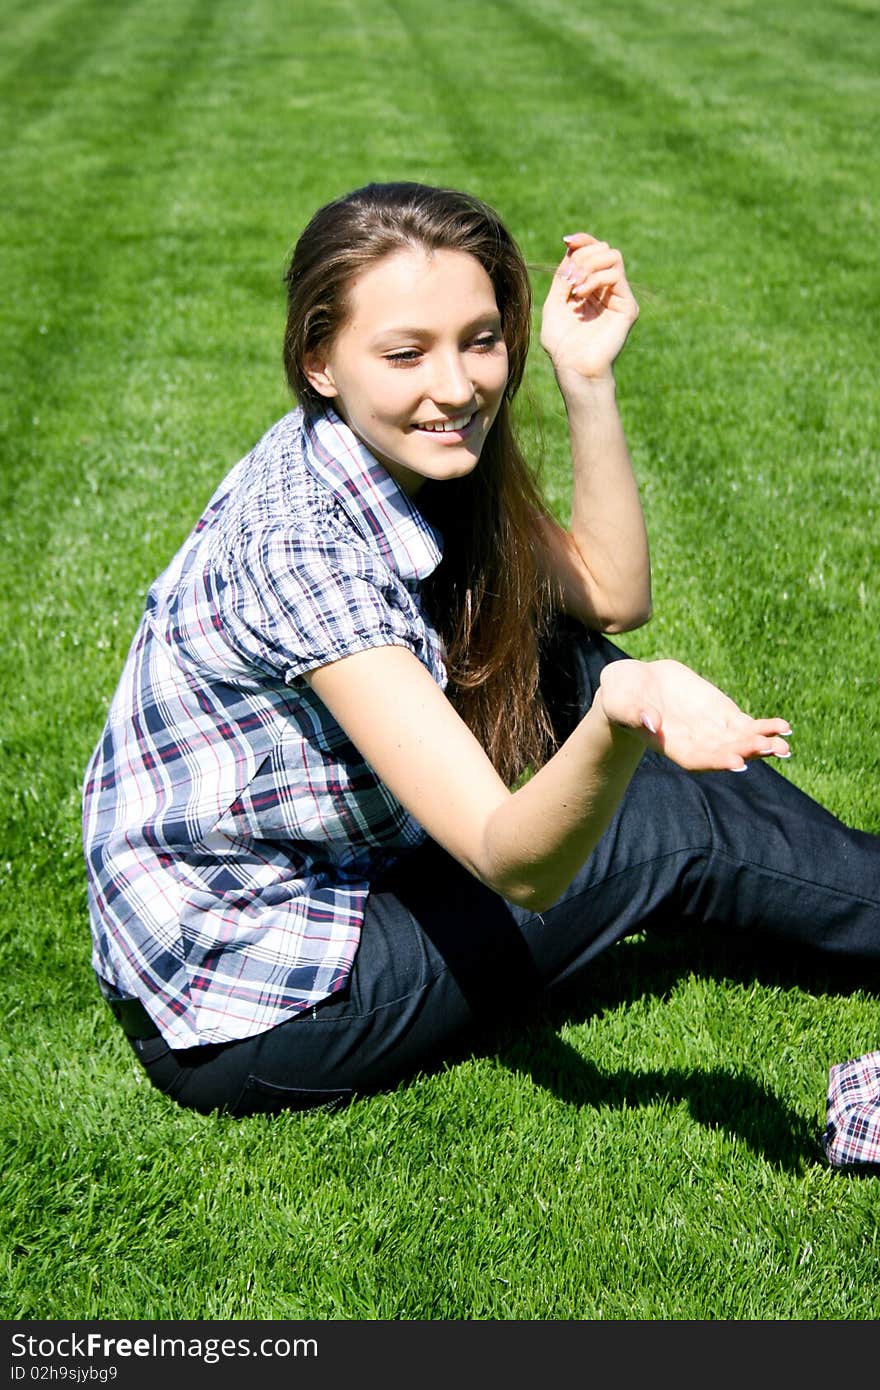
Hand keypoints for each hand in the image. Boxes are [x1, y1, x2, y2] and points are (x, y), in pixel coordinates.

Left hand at [540, 232, 638, 381]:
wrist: (573, 368)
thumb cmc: (562, 343)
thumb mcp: (554, 303)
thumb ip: (563, 277)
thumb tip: (571, 249)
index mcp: (591, 287)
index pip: (593, 252)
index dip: (582, 241)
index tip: (567, 241)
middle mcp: (607, 290)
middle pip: (604, 249)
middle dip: (583, 255)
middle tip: (569, 277)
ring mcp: (619, 297)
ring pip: (613, 256)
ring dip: (589, 265)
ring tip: (575, 286)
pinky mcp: (628, 306)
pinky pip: (616, 275)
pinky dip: (595, 278)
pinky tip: (581, 295)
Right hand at [596, 658, 791, 772]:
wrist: (635, 685)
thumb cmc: (621, 695)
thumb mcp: (619, 699)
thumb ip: (633, 712)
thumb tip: (652, 723)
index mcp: (669, 743)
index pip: (696, 758)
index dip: (717, 760)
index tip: (738, 761)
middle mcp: (694, 741)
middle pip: (724, 751)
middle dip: (747, 749)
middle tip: (769, 747)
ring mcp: (711, 729)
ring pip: (740, 741)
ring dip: (762, 743)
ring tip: (783, 742)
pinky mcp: (721, 714)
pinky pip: (746, 725)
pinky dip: (765, 727)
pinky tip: (784, 728)